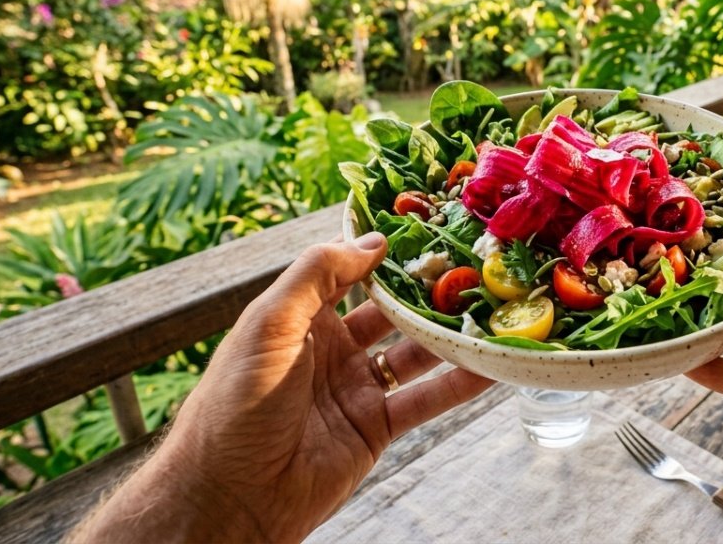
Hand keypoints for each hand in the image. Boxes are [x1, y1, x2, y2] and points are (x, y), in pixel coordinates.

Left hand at [76, 233, 493, 542]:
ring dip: (449, 335)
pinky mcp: (376, 427)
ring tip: (491, 312)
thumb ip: (318, 274)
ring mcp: (356, 387)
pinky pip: (425, 399)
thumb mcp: (269, 323)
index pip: (348, 271)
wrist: (231, 494)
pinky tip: (490, 366)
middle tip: (472, 267)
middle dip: (426, 291)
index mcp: (299, 316)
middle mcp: (331, 347)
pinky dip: (459, 384)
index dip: (383, 252)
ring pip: (415, 353)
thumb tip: (373, 242)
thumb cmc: (235, 402)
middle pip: (390, 311)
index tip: (427, 228)